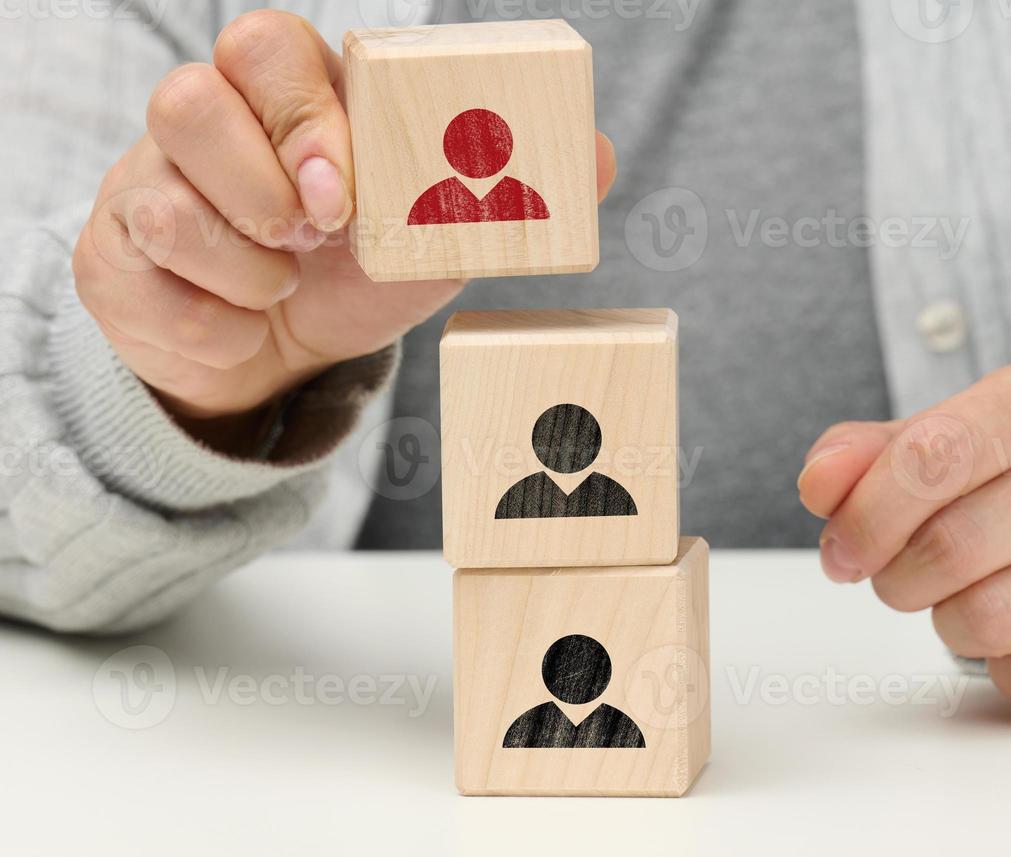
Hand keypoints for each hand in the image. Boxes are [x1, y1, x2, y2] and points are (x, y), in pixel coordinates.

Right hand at [73, 10, 616, 450]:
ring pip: (158, 196)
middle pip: (187, 98)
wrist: (287, 356)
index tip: (348, 197)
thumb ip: (504, 189)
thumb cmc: (359, 276)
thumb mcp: (438, 234)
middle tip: (316, 238)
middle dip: (262, 184)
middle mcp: (206, 128)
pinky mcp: (115, 255)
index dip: (303, 117)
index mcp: (287, 101)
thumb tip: (598, 154)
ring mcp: (148, 185)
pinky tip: (241, 326)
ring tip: (284, 288)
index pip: (265, 48)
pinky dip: (211, 324)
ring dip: (241, 265)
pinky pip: (141, 279)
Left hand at [798, 361, 1010, 706]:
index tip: (843, 549)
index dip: (867, 515)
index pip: (933, 455)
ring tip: (965, 596)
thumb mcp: (942, 443)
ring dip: (948, 624)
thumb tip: (820, 481)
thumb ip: (867, 456)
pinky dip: (1005, 669)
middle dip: (898, 578)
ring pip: (993, 620)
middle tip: (901, 575)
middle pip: (953, 547)